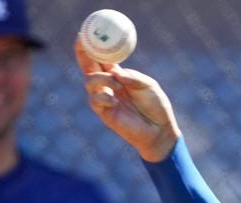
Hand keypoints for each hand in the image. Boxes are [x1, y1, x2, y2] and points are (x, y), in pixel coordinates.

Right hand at [75, 39, 180, 162]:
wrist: (160, 130)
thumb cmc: (156, 106)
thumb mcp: (148, 85)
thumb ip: (132, 77)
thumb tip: (114, 72)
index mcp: (119, 76)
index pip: (101, 59)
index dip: (92, 47)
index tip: (85, 34)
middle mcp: (109, 85)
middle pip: (89, 67)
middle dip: (83, 54)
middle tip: (81, 42)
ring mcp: (105, 99)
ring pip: (89, 81)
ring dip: (101, 79)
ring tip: (117, 85)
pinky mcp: (105, 113)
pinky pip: (94, 100)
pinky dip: (102, 96)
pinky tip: (114, 100)